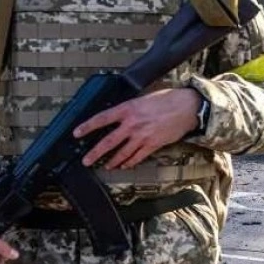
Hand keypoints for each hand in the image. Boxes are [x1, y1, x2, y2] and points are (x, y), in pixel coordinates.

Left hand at [73, 87, 200, 168]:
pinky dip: (130, 162)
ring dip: (112, 161)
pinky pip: (137, 157)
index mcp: (128, 108)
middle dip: (95, 153)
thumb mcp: (144, 98)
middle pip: (109, 141)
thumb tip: (120, 115)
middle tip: (86, 160)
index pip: (102, 118)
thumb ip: (130, 107)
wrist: (187, 107)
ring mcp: (142, 136)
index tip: (77, 133)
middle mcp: (133, 124)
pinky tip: (124, 165)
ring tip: (105, 166)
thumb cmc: (167, 99)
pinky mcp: (153, 144)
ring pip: (122, 153)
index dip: (87, 126)